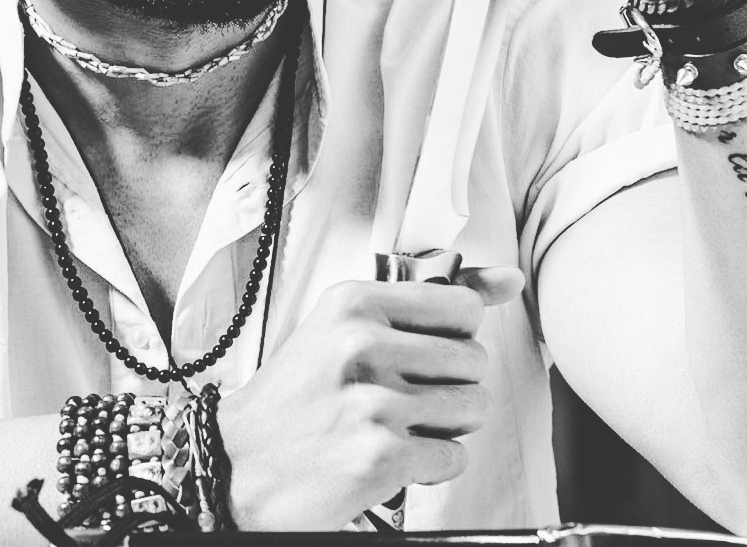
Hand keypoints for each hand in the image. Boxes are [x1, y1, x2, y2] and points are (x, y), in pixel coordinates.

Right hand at [216, 266, 523, 530]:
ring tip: (397, 425)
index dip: (454, 335)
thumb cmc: (295, 395)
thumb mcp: (343, 326)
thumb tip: (510, 280)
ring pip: (473, 409)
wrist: (236, 463)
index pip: (462, 307)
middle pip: (474, 362)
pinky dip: (430, 467)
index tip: (425, 349)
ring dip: (444, 425)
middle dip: (451, 385)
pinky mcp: (381, 456)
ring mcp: (374, 401)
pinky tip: (390, 457)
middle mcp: (363, 343)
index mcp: (354, 302)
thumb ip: (426, 302)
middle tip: (404, 395)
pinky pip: (454, 458)